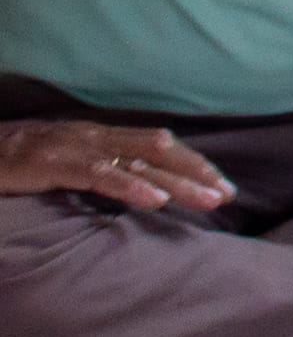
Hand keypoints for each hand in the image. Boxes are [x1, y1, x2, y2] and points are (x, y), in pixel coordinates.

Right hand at [0, 117, 229, 211]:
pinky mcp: (54, 163)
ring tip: (207, 200)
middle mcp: (96, 136)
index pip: (159, 146)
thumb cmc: (19, 160)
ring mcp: (76, 147)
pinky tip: (153, 200)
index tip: (222, 184)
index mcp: (102, 137)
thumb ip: (100, 169)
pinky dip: (129, 186)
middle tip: (227, 194)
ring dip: (176, 182)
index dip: (192, 163)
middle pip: (159, 150)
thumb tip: (138, 185)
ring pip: (138, 161)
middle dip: (196, 172)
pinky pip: (98, 174)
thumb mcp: (66, 163)